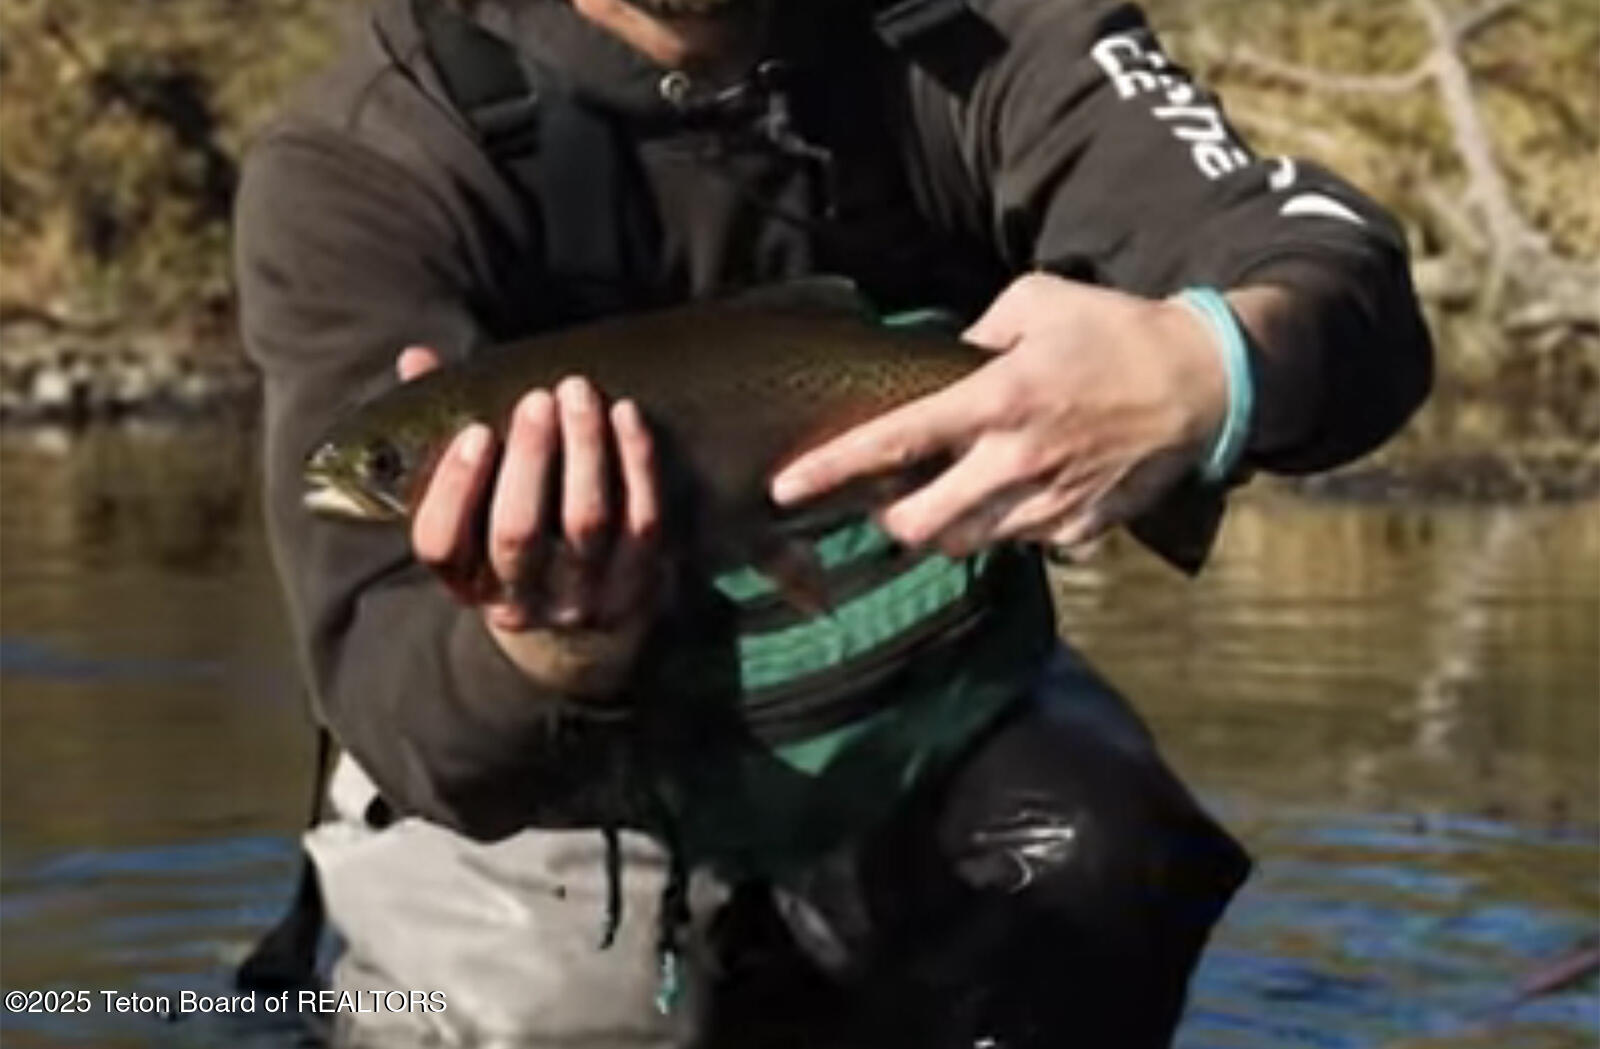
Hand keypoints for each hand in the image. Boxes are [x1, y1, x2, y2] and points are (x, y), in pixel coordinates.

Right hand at [400, 348, 662, 697]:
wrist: (583, 639)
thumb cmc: (514, 542)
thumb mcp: (471, 508)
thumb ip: (439, 434)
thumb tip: (416, 360)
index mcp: (464, 580)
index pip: (441, 545)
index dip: (454, 488)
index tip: (475, 432)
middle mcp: (519, 598)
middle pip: (517, 532)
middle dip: (529, 459)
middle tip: (538, 399)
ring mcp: (581, 596)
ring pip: (584, 524)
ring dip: (584, 450)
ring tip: (579, 393)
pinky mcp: (637, 583)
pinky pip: (642, 521)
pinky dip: (637, 464)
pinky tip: (628, 414)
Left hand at [770, 273, 1228, 557]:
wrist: (1205, 378)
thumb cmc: (1114, 330)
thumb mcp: (1035, 302)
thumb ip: (975, 335)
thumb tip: (940, 365)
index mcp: (997, 399)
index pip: (897, 441)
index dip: (832, 468)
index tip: (784, 487)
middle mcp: (1017, 459)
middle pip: (922, 525)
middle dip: (890, 522)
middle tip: (890, 504)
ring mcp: (1051, 501)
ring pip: (969, 544)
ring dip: (947, 528)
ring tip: (955, 496)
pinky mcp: (1083, 528)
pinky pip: (1025, 545)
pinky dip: (1010, 528)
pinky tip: (1022, 495)